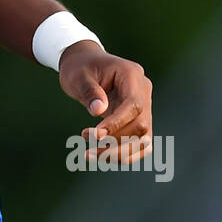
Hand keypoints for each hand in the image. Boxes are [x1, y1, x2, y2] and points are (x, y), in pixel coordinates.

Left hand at [58, 41, 152, 165]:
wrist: (84, 63)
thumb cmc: (79, 67)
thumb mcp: (78, 75)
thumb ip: (89, 91)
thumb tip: (99, 111)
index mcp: (132, 75)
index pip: (134, 104)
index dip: (117, 123)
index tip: (95, 135)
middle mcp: (143, 90)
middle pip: (140, 124)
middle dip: (115, 141)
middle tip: (86, 147)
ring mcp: (144, 106)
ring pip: (143, 139)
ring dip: (119, 153)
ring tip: (90, 156)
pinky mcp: (137, 119)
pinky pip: (139, 142)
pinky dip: (124, 154)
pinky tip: (102, 157)